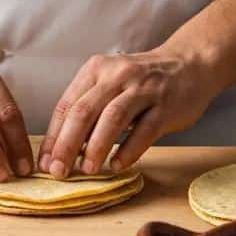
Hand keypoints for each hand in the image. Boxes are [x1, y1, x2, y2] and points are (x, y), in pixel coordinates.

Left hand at [36, 0, 235, 176]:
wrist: (191, 63)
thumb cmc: (143, 81)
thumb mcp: (110, 84)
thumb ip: (89, 111)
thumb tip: (64, 150)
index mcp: (95, 70)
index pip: (66, 106)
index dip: (53, 137)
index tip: (45, 164)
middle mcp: (117, 75)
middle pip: (84, 112)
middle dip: (67, 145)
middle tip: (58, 172)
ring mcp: (143, 89)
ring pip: (113, 118)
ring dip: (96, 147)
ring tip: (88, 170)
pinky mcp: (166, 104)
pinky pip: (144, 130)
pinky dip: (129, 150)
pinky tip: (117, 165)